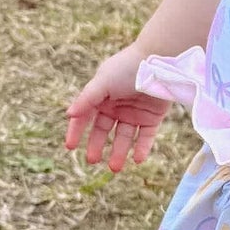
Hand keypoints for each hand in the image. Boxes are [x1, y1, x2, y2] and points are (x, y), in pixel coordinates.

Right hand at [64, 46, 167, 173]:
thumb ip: (86, 100)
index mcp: (101, 95)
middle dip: (97, 146)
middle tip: (93, 161)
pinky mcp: (153, 117)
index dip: (76, 131)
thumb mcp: (103, 82)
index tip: (70, 147)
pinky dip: (142, 148)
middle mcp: (116, 105)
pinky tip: (137, 159)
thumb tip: (68, 114)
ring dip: (119, 152)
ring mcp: (134, 112)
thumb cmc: (127, 68)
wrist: (160, 61)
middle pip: (103, 130)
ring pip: (124, 137)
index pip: (85, 117)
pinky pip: (145, 136)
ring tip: (115, 168)